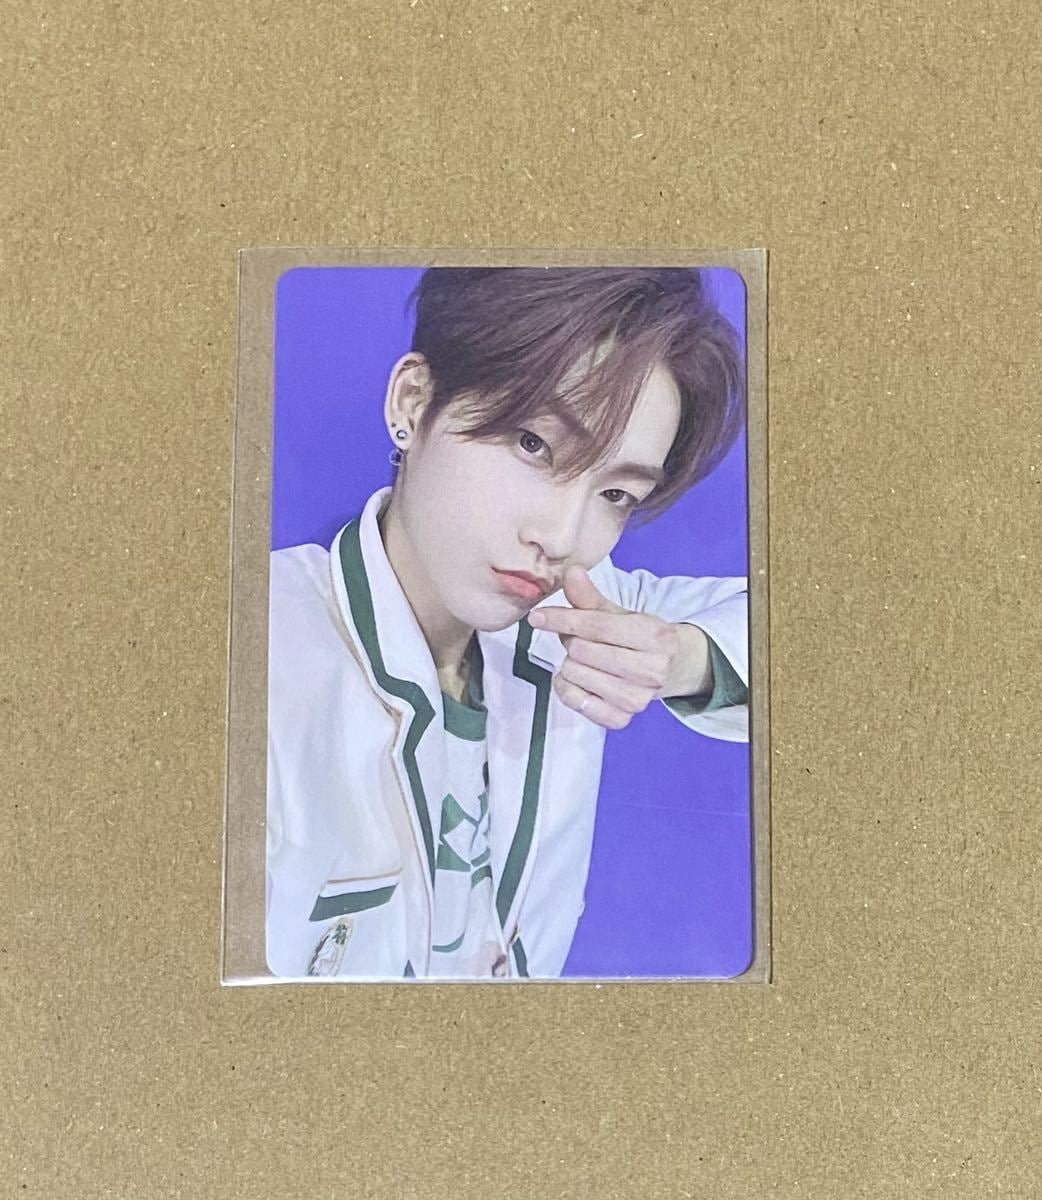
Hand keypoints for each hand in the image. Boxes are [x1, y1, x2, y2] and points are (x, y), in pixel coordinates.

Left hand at [526, 566, 711, 729]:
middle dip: (571, 640)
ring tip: (585, 659)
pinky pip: (575, 701)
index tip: (537, 617)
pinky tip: (577, 678)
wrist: (668, 669)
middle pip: (583, 650)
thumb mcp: (619, 613)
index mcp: (657, 637)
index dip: (562, 618)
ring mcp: (638, 699)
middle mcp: (652, 671)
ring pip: (575, 674)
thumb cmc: (638, 637)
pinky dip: (566, 687)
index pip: (597, 626)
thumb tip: (571, 571)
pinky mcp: (621, 719)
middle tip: (579, 639)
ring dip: (569, 663)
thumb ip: (591, 596)